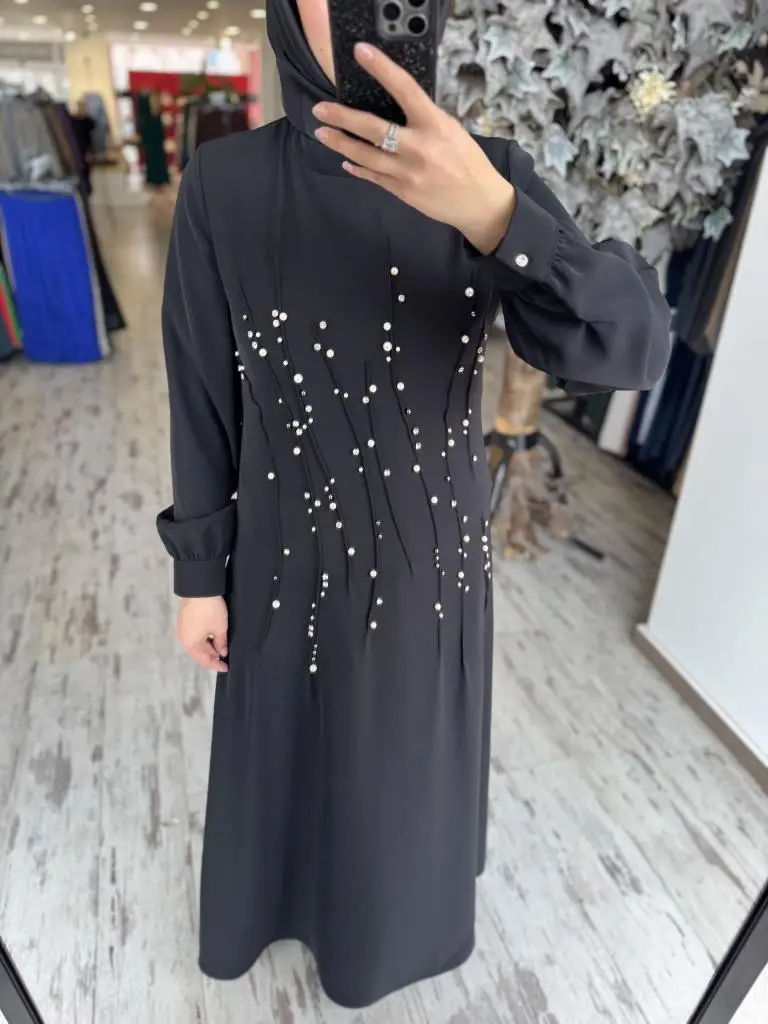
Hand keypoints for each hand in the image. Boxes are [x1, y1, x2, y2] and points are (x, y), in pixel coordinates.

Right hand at [177, 596, 228, 672]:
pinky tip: (213, 635)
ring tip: (221, 645)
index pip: (204, 661)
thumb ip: (221, 643)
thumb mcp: (220, 628)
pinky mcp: (184, 620)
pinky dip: (204, 637)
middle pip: (199, 652)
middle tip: (225, 656)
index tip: (226, 667)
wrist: (200, 587)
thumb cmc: (209, 609)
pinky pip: (194, 634)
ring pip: (197, 643)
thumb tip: (222, 652)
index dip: (216, 665)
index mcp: (190, 644)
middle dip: (212, 655)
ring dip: (208, 646)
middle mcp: (183, 638)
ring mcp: (182, 629)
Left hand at [312, 43, 515, 254]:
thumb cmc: (467, 161)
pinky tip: (345, 160)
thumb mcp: (451, 130)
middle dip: (342, 118)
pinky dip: (358, 168)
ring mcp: (408, 173)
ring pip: (365, 156)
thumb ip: (424, 119)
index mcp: (434, 125)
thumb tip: (395, 108)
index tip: (361, 53)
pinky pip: (373, 177)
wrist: (479, 202)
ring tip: (323, 133)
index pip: (405, 89)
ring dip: (341, 143)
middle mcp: (419, 148)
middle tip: (321, 110)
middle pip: (372, 129)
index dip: (382, 69)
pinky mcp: (402, 192)